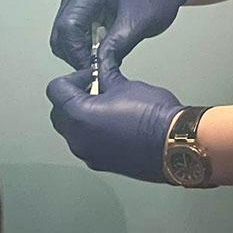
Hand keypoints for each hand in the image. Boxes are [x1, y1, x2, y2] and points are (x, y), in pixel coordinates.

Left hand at [46, 65, 183, 181]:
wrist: (176, 144)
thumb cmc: (155, 117)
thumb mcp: (126, 85)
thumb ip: (106, 76)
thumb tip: (101, 68)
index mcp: (78, 115)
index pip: (56, 90)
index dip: (72, 78)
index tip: (88, 76)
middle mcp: (77, 138)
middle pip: (58, 112)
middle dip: (72, 98)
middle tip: (94, 89)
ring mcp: (86, 153)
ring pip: (71, 130)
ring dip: (81, 117)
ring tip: (106, 107)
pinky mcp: (99, 163)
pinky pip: (85, 144)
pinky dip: (91, 133)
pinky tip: (112, 125)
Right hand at [49, 0, 196, 69]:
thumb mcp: (139, 22)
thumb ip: (116, 47)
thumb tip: (99, 67)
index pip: (68, 26)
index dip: (76, 51)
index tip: (89, 67)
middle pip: (60, 31)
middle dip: (74, 53)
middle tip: (92, 67)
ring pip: (61, 33)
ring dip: (76, 50)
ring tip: (98, 57)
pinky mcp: (80, 4)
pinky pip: (70, 30)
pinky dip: (81, 44)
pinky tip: (97, 48)